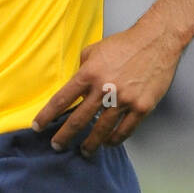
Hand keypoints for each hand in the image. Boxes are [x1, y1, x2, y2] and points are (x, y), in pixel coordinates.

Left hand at [32, 24, 182, 154]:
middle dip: (64, 136)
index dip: (47, 115)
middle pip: (78, 120)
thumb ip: (82, 70)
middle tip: (57, 145)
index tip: (37, 126)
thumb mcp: (94, 50)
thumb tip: (75, 88)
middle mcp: (104, 89)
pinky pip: (125, 130)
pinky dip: (115, 140)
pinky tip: (108, 143)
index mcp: (89, 74)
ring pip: (102, 130)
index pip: (62, 100)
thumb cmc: (123, 44)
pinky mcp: (141, 107)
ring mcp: (124, 100)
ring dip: (90, 144)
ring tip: (84, 151)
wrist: (156, 41)